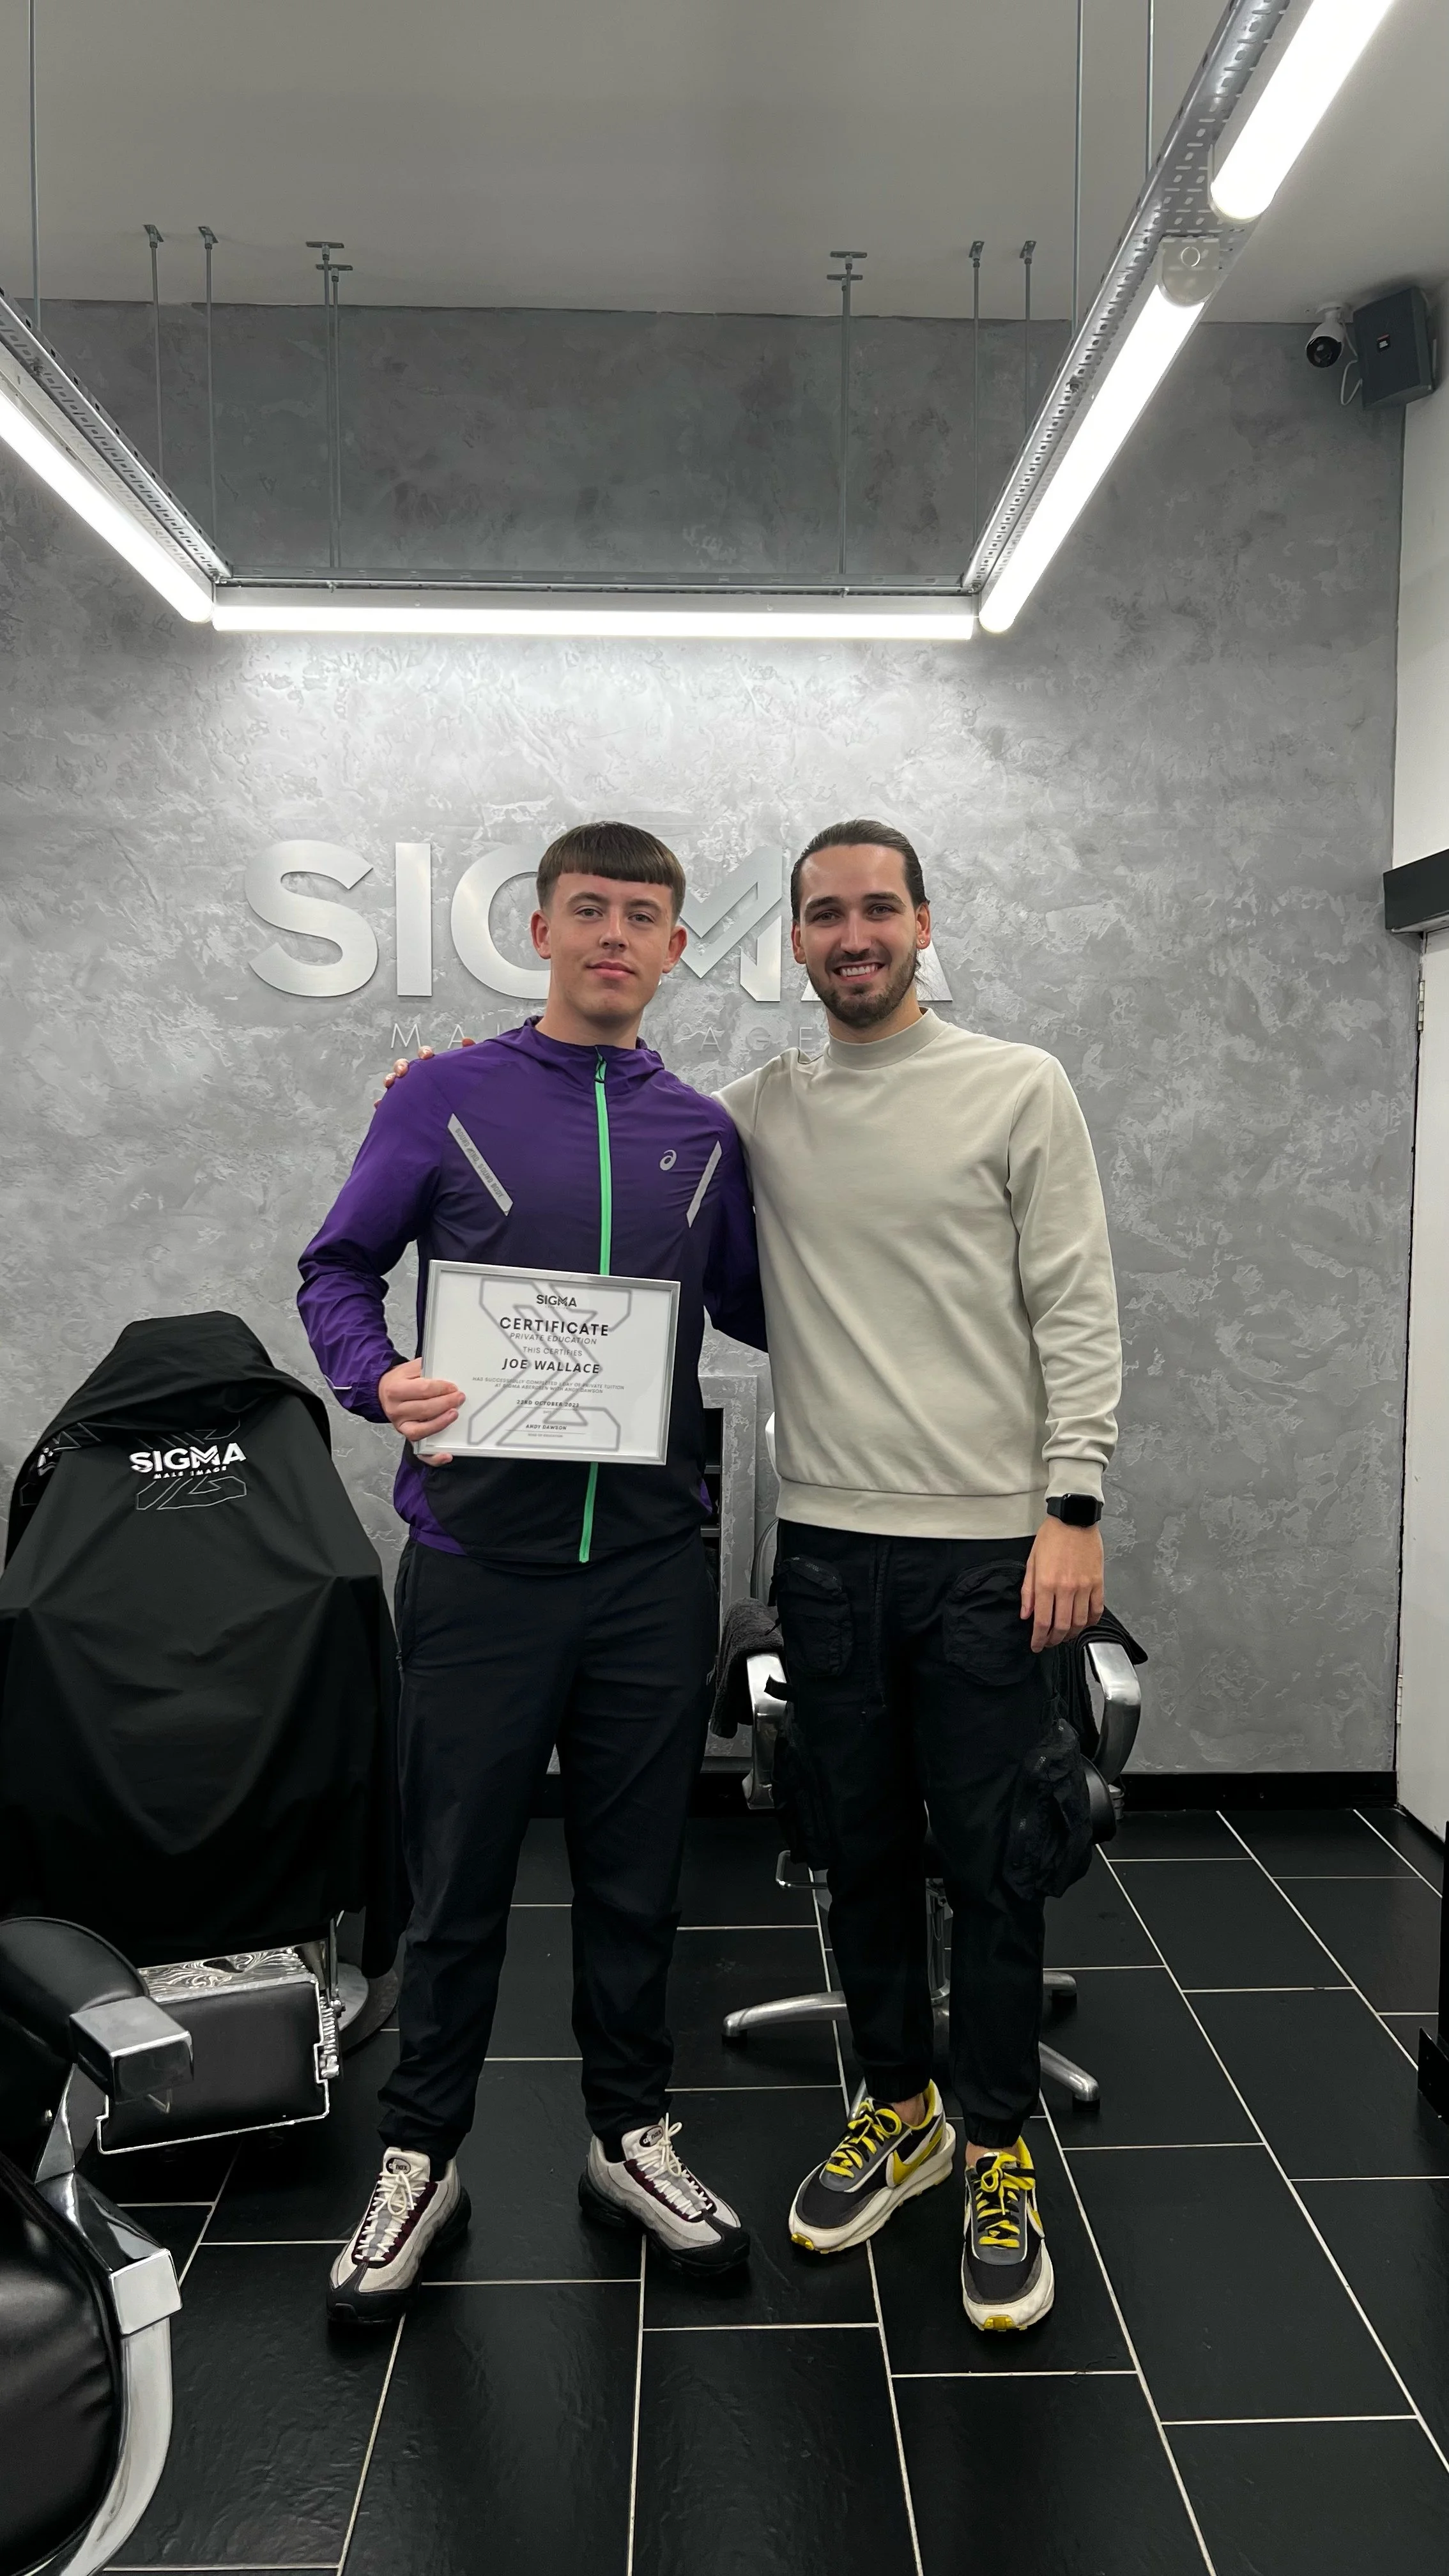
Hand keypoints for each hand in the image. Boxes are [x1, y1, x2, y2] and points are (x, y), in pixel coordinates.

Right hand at [378, 1036, 474, 1102]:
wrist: (468, 1124)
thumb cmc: (467, 1098)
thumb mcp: (474, 1075)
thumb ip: (472, 1056)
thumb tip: (466, 1041)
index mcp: (435, 1070)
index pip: (426, 1057)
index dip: (424, 1054)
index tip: (427, 1057)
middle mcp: (421, 1080)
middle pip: (406, 1067)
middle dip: (402, 1066)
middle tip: (403, 1071)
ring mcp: (413, 1095)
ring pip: (396, 1083)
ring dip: (391, 1080)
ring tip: (391, 1083)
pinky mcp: (407, 1111)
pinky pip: (390, 1105)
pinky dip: (383, 1103)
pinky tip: (380, 1104)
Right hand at [378, 1358, 462, 1464]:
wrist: (382, 1392)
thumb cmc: (399, 1381)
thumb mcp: (408, 1369)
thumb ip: (425, 1368)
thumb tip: (446, 1371)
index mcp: (395, 1390)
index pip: (422, 1390)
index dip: (441, 1389)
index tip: (453, 1387)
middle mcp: (396, 1410)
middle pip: (424, 1409)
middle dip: (445, 1403)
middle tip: (459, 1398)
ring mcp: (400, 1426)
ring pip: (422, 1430)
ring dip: (441, 1423)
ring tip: (454, 1414)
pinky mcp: (406, 1436)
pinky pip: (419, 1451)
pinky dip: (433, 1456)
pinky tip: (446, 1455)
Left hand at [1021, 1518, 1103, 1653]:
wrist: (1074, 1519)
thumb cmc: (1051, 1537)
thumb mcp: (1032, 1562)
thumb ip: (1028, 1591)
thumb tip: (1025, 1614)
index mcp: (1046, 1583)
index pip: (1042, 1622)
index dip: (1039, 1639)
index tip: (1036, 1646)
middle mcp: (1065, 1588)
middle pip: (1062, 1627)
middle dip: (1054, 1640)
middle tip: (1049, 1642)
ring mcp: (1084, 1587)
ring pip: (1080, 1622)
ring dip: (1072, 1634)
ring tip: (1065, 1636)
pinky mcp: (1098, 1582)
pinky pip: (1096, 1610)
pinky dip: (1090, 1622)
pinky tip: (1084, 1624)